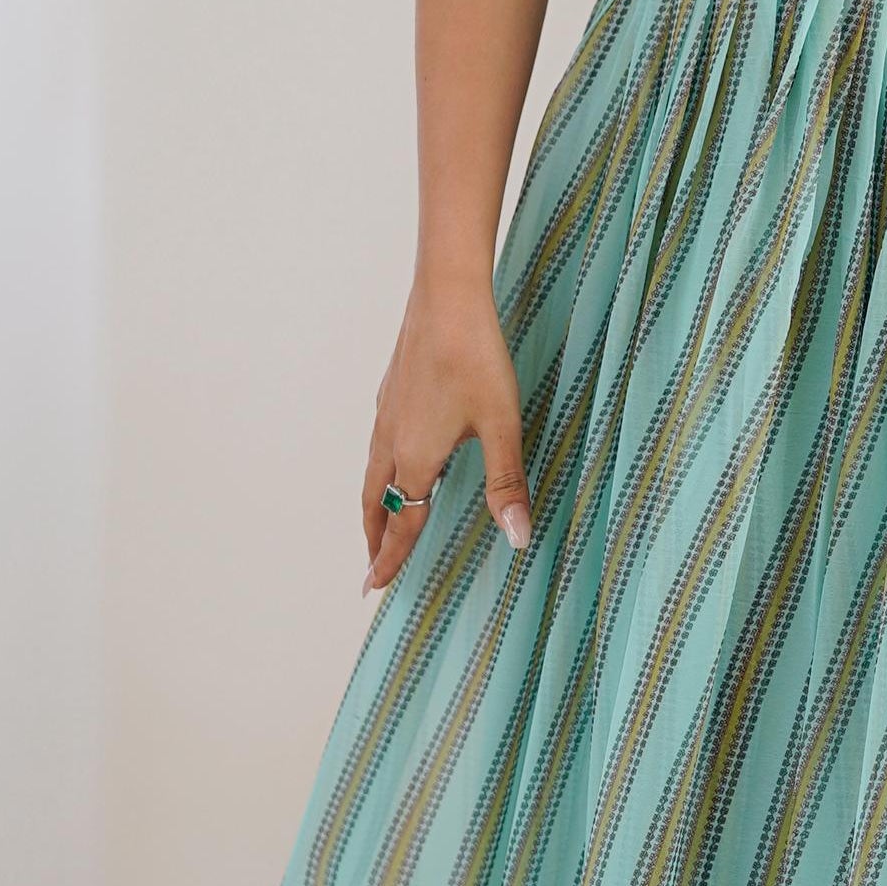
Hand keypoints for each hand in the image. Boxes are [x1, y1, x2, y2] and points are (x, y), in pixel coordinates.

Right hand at [360, 283, 532, 595]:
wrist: (445, 297)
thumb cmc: (475, 358)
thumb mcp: (502, 426)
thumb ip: (507, 484)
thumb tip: (517, 539)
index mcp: (416, 457)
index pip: (402, 522)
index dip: (390, 557)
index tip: (373, 587)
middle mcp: (392, 439)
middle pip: (377, 502)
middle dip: (374, 538)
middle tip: (369, 568)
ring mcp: (387, 412)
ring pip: (373, 472)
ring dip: (374, 504)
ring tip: (377, 522)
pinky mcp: (392, 389)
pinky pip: (378, 444)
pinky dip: (380, 470)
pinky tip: (394, 457)